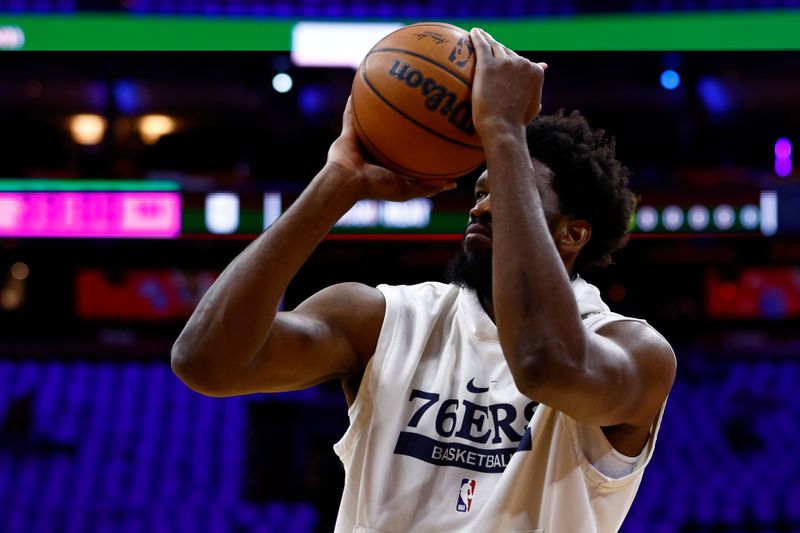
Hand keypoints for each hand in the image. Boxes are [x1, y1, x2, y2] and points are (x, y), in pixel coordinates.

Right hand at [326, 97, 456, 200]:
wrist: (348, 181)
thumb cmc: (376, 186)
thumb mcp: (407, 189)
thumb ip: (428, 187)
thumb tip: (452, 184)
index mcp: (388, 166)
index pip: (405, 152)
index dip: (417, 143)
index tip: (432, 131)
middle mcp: (375, 153)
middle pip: (390, 133)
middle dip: (400, 122)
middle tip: (416, 105)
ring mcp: (360, 143)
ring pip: (371, 122)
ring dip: (377, 109)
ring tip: (387, 92)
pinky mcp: (347, 134)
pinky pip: (350, 115)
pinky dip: (353, 103)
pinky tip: (358, 87)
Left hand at [469, 28, 546, 136]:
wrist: (502, 128)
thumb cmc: (514, 124)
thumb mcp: (531, 110)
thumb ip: (536, 96)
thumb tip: (541, 98)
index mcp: (535, 72)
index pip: (522, 61)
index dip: (513, 61)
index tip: (506, 61)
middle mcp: (522, 63)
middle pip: (507, 52)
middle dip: (498, 50)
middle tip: (488, 48)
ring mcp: (505, 63)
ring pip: (494, 45)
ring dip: (487, 39)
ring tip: (479, 35)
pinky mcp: (488, 65)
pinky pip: (482, 46)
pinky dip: (478, 37)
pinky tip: (472, 32)